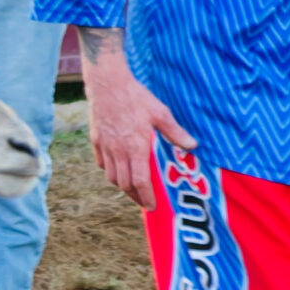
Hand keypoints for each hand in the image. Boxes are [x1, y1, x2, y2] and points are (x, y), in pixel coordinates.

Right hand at [81, 33, 195, 209]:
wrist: (108, 83)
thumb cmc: (135, 97)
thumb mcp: (160, 113)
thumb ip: (175, 132)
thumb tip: (193, 145)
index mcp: (135, 148)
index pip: (140, 182)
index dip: (146, 197)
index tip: (152, 206)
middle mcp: (118, 151)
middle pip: (125, 184)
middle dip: (136, 197)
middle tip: (145, 201)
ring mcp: (105, 147)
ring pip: (111, 176)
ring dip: (123, 186)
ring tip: (132, 189)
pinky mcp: (96, 140)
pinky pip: (102, 164)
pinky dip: (110, 172)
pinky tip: (117, 170)